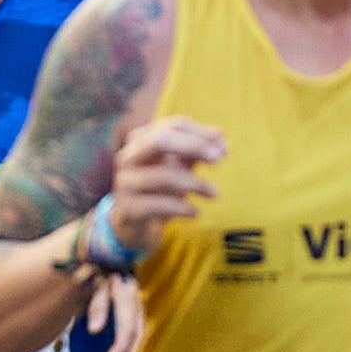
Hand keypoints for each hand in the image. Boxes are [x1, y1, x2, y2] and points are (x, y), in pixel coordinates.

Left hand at [91, 272, 144, 351]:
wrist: (111, 250)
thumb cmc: (98, 266)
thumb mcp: (94, 283)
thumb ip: (97, 306)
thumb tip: (95, 330)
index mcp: (126, 294)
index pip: (128, 326)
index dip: (121, 346)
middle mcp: (136, 301)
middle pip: (136, 333)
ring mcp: (138, 304)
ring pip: (139, 333)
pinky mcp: (135, 307)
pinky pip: (137, 329)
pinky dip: (132, 346)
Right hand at [106, 114, 228, 258]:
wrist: (135, 226)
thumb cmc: (160, 189)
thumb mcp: (180, 166)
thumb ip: (198, 151)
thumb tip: (221, 139)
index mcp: (141, 140)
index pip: (174, 126)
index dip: (201, 134)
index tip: (224, 148)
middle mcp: (128, 157)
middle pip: (160, 141)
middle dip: (193, 146)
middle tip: (218, 159)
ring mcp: (125, 183)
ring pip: (164, 175)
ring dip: (195, 183)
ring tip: (215, 193)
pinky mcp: (128, 209)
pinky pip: (159, 205)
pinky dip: (182, 207)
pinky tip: (195, 212)